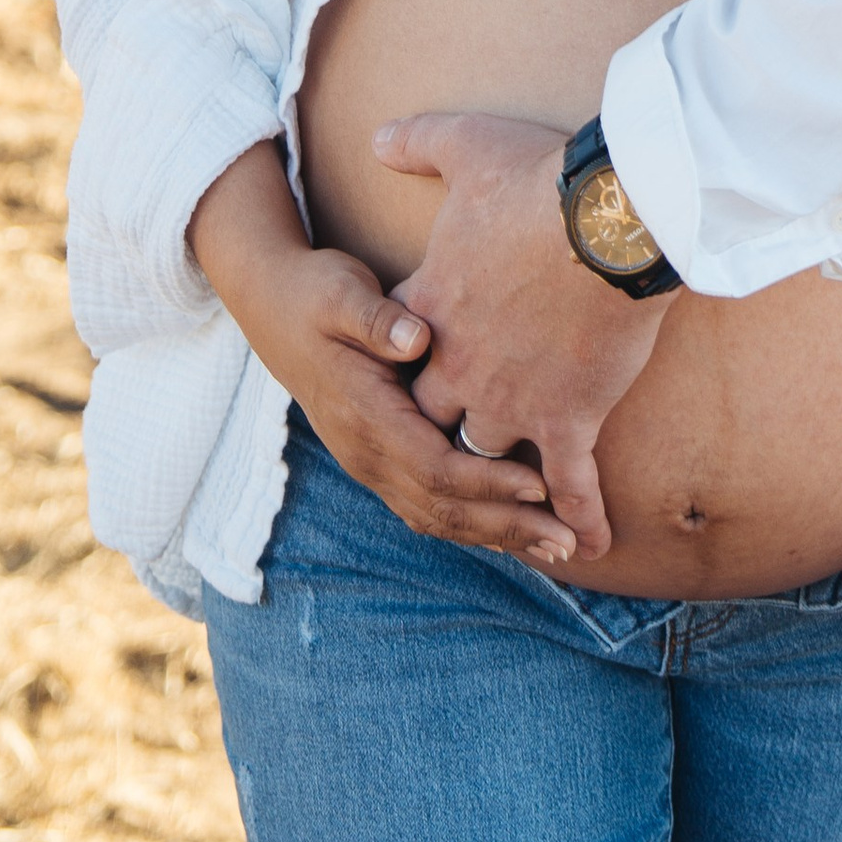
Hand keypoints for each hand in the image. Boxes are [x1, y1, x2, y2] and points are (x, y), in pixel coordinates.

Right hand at [188, 140, 576, 567]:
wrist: (274, 307)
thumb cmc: (316, 294)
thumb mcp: (341, 294)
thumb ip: (378, 319)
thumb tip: (417, 340)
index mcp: (364, 417)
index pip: (434, 467)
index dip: (488, 482)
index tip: (542, 486)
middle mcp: (365, 453)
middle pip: (441, 509)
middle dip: (506, 528)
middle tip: (567, 543)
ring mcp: (369, 462)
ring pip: (435, 517)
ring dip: (496, 535)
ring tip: (555, 547)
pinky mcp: (379, 458)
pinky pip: (428, 505)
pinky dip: (473, 522)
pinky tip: (513, 529)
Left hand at [380, 111, 676, 558]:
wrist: (610, 218)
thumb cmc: (540, 180)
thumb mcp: (466, 144)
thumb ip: (417, 142)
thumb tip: (377, 136)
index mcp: (431, 307)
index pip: (398, 347)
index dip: (402, 357)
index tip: (409, 364)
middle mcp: (460, 366)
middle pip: (432, 415)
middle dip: (437, 433)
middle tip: (447, 450)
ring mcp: (511, 400)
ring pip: (488, 457)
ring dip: (498, 484)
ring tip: (511, 510)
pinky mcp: (567, 418)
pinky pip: (568, 480)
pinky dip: (578, 514)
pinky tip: (586, 545)